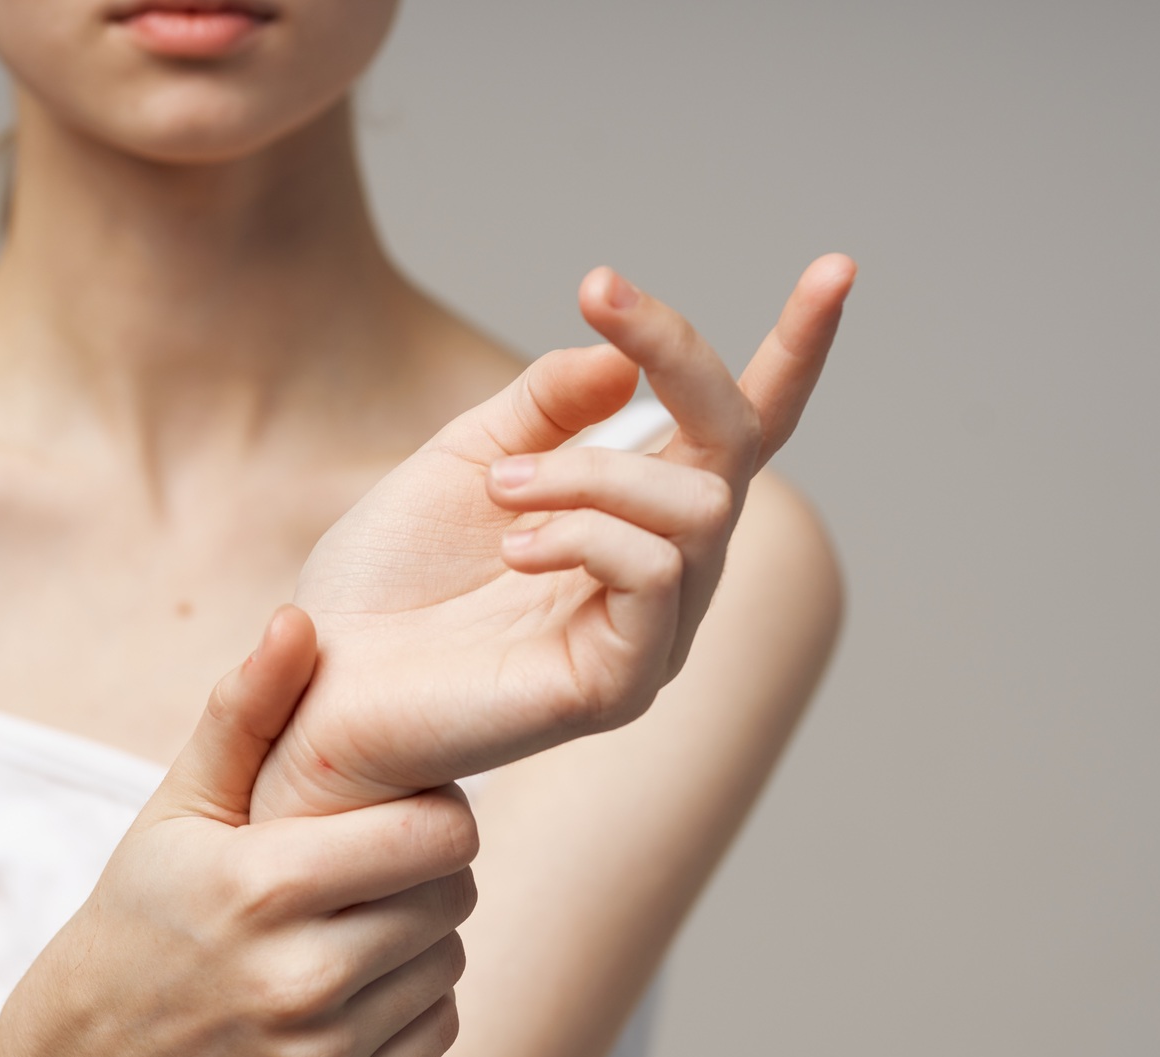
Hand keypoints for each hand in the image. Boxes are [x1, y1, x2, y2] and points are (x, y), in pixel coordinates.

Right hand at [0, 607, 477, 1056]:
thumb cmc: (147, 906)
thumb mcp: (181, 804)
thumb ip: (246, 710)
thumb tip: (300, 618)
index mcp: (261, 888)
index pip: (436, 836)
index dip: (436, 810)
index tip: (401, 807)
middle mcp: (294, 982)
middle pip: (453, 899)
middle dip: (430, 869)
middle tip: (380, 861)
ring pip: (449, 964)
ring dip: (423, 935)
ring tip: (358, 918)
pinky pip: (437, 1030)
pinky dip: (414, 1000)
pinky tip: (355, 979)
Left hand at [251, 255, 856, 817]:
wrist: (322, 679)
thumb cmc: (387, 582)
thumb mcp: (466, 457)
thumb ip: (546, 406)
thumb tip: (626, 359)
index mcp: (634, 518)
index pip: (739, 429)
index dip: (794, 353)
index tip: (836, 267)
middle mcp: (665, 576)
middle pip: (734, 442)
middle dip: (679, 352)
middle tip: (597, 290)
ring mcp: (651, 636)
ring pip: (695, 505)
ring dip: (590, 469)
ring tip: (498, 493)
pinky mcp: (621, 686)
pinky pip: (653, 574)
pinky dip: (583, 535)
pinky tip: (513, 549)